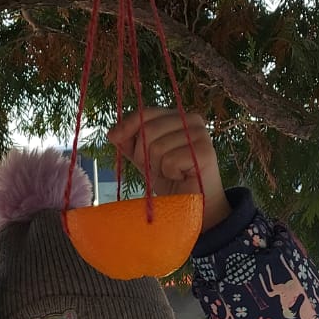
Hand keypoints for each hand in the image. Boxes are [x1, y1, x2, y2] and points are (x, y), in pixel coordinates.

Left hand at [107, 108, 229, 231]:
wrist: (194, 205)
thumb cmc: (172, 180)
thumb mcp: (145, 158)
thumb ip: (131, 143)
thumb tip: (113, 133)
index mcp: (179, 116)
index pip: (147, 113)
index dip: (127, 125)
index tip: (113, 137)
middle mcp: (192, 120)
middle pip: (149, 129)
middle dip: (144, 155)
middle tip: (156, 169)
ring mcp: (201, 135)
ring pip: (157, 147)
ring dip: (158, 167)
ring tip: (171, 174)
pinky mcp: (205, 152)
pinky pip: (170, 160)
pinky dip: (170, 174)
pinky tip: (181, 177)